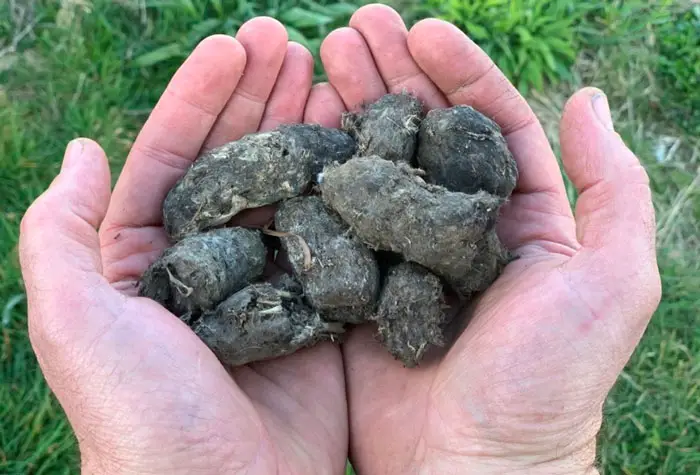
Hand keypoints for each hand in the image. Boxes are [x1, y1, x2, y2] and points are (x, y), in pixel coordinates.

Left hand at [20, 19, 347, 473]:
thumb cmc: (141, 414)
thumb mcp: (75, 319)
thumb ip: (61, 232)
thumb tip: (83, 149)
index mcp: (145, 256)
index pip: (173, 153)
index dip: (201, 95)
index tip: (236, 44)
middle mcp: (207, 262)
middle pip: (234, 160)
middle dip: (258, 97)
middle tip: (291, 42)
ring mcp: (266, 282)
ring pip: (286, 188)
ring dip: (304, 129)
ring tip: (328, 75)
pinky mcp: (314, 308)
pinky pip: (330, 234)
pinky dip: (345, 188)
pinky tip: (361, 146)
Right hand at [321, 5, 660, 473]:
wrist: (474, 465)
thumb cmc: (549, 380)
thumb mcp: (614, 279)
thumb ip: (612, 186)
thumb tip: (587, 97)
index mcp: (517, 217)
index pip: (488, 122)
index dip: (459, 71)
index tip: (424, 29)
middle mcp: (457, 228)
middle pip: (423, 134)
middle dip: (392, 75)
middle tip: (353, 29)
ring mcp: (401, 254)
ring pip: (375, 166)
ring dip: (350, 109)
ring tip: (321, 58)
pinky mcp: (357, 284)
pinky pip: (336, 218)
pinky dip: (318, 173)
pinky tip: (297, 131)